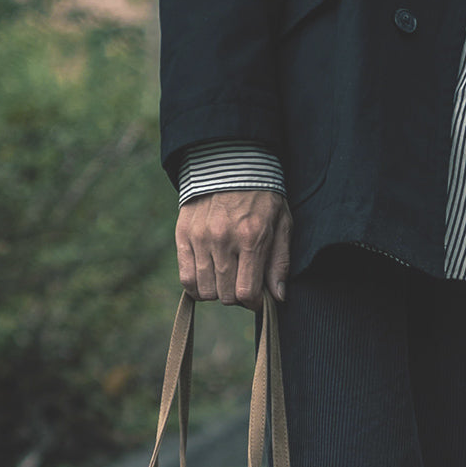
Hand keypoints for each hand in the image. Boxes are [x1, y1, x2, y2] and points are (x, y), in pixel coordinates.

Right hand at [175, 189, 291, 308]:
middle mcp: (223, 240)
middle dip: (236, 296)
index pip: (246, 292)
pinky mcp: (183, 236)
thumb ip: (280, 261)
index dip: (253, 302)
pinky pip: (185, 278)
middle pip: (224, 295)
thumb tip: (277, 297)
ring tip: (225, 278)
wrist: (230, 164)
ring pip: (205, 290)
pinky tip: (207, 278)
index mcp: (251, 238)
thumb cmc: (262, 197)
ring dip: (217, 291)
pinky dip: (196, 286)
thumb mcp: (282, 223)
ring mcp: (200, 238)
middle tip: (241, 283)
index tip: (256, 298)